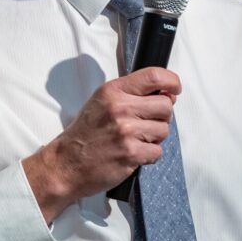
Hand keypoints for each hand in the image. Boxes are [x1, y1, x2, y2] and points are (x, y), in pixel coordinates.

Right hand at [23, 67, 180, 222]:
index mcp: (113, 91)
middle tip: (146, 123)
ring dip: (154, 138)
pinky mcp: (131, 154)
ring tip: (134, 140)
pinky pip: (157, 151)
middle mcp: (120, 108)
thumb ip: (131, 94)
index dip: (171, 81)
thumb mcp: (102, 102)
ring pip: (164, 130)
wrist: (66, 164)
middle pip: (166, 106)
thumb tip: (167, 94)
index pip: (154, 76)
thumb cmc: (86, 133)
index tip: (175, 88)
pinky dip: (149, 155)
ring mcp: (126, 132)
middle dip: (162, 116)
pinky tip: (133, 153)